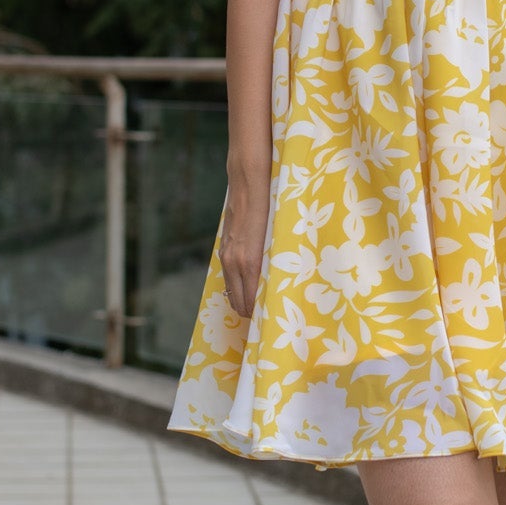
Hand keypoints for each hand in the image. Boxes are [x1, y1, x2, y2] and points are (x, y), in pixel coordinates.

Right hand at [219, 189, 267, 320]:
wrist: (248, 180)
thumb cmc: (271, 204)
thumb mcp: (278, 235)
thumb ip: (275, 261)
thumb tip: (281, 285)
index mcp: (248, 261)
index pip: (250, 300)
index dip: (259, 315)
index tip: (271, 325)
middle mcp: (233, 261)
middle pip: (238, 300)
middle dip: (250, 313)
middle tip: (267, 322)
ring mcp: (226, 253)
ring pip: (231, 290)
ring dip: (242, 301)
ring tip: (258, 310)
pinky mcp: (224, 246)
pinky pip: (228, 276)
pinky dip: (237, 287)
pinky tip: (247, 289)